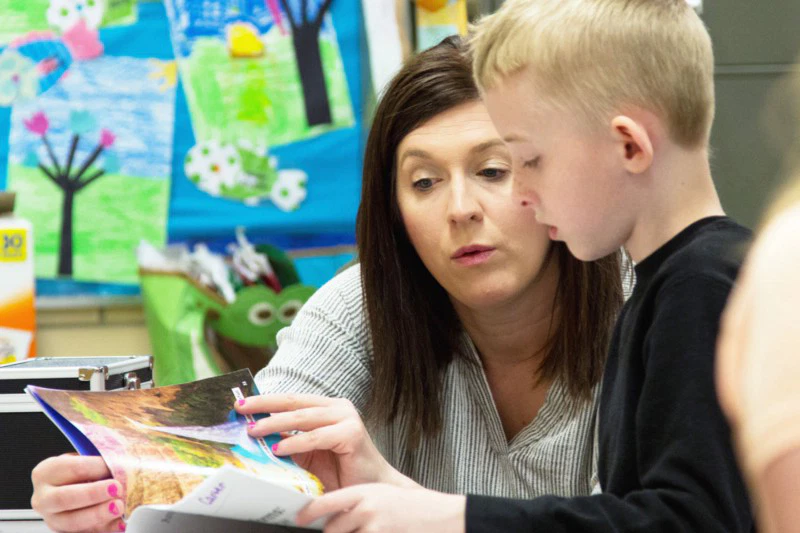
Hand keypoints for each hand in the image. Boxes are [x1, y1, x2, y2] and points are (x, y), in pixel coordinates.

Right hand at [30, 454, 124, 531]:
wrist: (81, 487)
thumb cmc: (87, 469)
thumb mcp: (90, 456)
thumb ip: (103, 457)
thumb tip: (122, 460)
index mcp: (47, 472)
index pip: (72, 468)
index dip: (97, 467)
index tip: (117, 465)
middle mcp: (44, 498)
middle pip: (64, 498)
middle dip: (92, 493)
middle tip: (117, 488)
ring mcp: (54, 520)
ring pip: (71, 522)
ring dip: (98, 515)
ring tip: (119, 507)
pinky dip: (105, 528)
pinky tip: (120, 522)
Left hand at [235, 394, 414, 490]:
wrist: (369, 491)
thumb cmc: (340, 474)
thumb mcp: (307, 454)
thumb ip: (288, 441)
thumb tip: (256, 434)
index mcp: (327, 408)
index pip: (291, 399)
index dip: (266, 400)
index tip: (241, 403)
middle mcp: (338, 408)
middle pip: (294, 402)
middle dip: (265, 405)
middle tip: (242, 409)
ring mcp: (347, 418)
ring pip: (303, 417)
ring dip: (275, 423)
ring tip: (255, 430)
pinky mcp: (352, 433)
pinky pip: (316, 437)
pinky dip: (296, 443)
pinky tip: (279, 449)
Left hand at [296, 484, 465, 532]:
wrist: (438, 516)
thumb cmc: (409, 506)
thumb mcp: (380, 494)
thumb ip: (356, 502)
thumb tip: (332, 513)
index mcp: (363, 492)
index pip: (325, 503)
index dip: (308, 513)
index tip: (299, 518)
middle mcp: (365, 509)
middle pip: (331, 530)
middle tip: (344, 530)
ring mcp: (373, 528)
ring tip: (370, 529)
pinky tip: (378, 531)